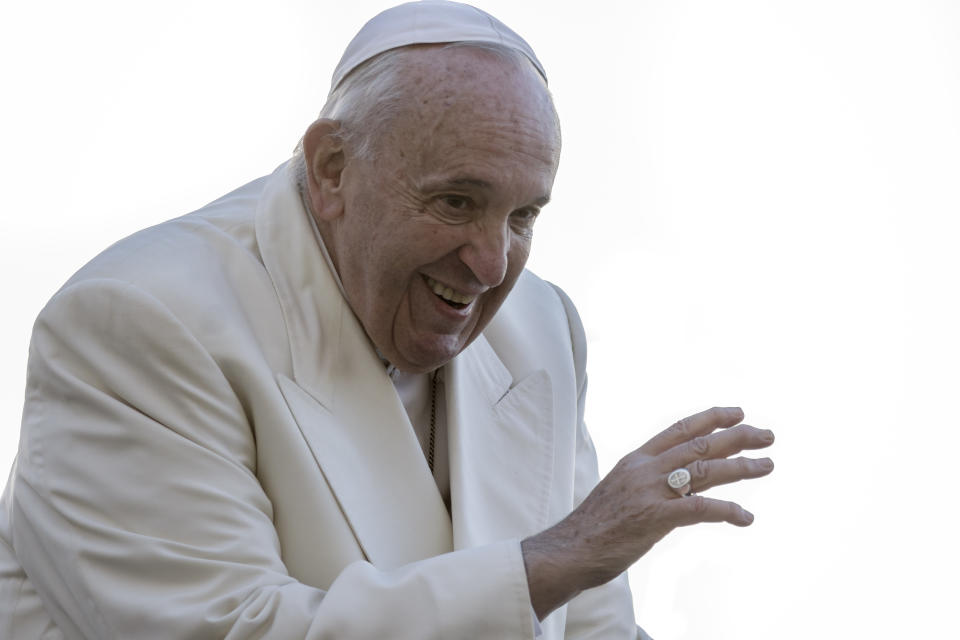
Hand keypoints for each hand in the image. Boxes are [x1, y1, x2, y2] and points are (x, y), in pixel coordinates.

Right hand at [522, 407, 774, 618]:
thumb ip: (649, 483)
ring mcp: (649, 492)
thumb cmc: (594, 527)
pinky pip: (700, 509)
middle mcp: (645, 469)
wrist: (568, 550)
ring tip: (767, 465)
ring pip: (705, 470)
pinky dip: (727, 511)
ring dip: (742, 468)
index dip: (711, 418)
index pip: (679, 429)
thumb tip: (679, 487)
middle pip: (700, 445)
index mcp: (637, 459)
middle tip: (768, 435)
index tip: (738, 413)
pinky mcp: (654, 518)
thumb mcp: (621, 491)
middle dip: (738, 437)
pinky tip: (746, 517)